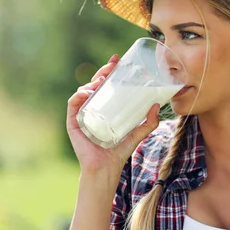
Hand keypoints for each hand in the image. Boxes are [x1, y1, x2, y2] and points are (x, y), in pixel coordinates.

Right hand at [66, 54, 160, 178]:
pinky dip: (78, 96)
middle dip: (102, 71)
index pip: (106, 85)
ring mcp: (81, 115)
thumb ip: (148, 123)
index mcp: (104, 108)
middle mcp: (91, 109)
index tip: (118, 60)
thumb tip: (157, 106)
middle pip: (94, 85)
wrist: (106, 169)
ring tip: (102, 80)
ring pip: (83, 91)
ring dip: (91, 82)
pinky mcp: (73, 123)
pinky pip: (73, 105)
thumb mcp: (137, 134)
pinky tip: (87, 92)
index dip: (110, 71)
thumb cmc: (118, 152)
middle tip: (112, 65)